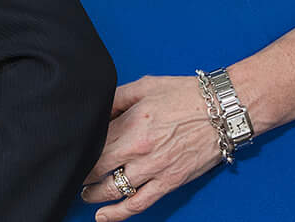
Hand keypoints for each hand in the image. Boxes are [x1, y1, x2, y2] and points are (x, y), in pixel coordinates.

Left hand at [79, 75, 228, 220]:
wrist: (223, 112)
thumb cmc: (186, 95)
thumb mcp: (146, 86)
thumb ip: (116, 98)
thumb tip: (96, 109)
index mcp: (131, 124)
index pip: (93, 144)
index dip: (79, 149)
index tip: (71, 151)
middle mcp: (139, 150)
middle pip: (97, 169)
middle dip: (81, 174)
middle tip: (73, 173)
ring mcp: (154, 169)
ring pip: (113, 190)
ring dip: (93, 195)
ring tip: (85, 193)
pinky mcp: (169, 183)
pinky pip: (138, 204)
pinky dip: (118, 214)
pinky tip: (103, 217)